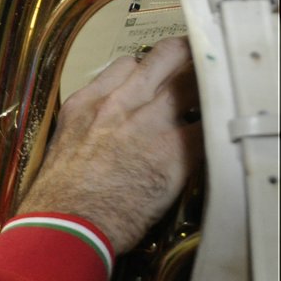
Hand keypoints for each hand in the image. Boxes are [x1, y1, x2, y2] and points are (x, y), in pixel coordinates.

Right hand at [16, 36, 201, 253]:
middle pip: (165, 57)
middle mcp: (119, 104)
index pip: (126, 64)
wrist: (69, 223)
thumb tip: (107, 134)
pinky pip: (209, 125)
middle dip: (186, 56)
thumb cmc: (59, 196)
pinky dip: (217, 126)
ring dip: (208, 86)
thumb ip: (88, 128)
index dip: (146, 70)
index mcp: (86, 103)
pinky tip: (221, 133)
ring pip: (193, 81)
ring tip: (218, 93)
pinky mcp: (176, 151)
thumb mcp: (63, 146)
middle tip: (200, 65)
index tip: (155, 81)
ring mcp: (149, 124)